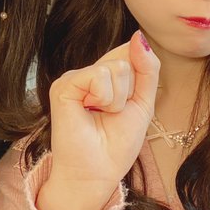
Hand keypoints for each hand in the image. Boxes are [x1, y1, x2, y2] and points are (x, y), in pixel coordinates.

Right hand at [38, 31, 158, 209]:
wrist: (97, 173)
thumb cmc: (116, 144)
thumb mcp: (143, 103)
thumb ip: (146, 68)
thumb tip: (139, 36)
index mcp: (103, 77)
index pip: (130, 54)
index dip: (137, 80)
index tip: (125, 107)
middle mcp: (86, 74)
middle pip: (125, 60)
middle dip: (129, 92)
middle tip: (111, 115)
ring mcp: (73, 78)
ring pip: (115, 68)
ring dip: (117, 99)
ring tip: (101, 116)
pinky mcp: (63, 86)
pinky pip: (98, 75)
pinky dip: (104, 99)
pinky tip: (90, 112)